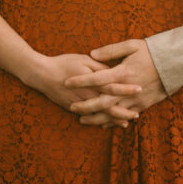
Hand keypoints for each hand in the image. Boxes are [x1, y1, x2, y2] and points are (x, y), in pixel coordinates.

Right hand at [27, 53, 141, 120]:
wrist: (42, 74)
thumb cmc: (64, 63)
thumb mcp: (84, 60)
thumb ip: (99, 66)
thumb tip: (113, 71)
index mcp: (92, 81)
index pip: (113, 86)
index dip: (127, 89)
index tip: (140, 90)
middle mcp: (88, 95)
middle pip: (109, 106)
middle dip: (123, 111)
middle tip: (137, 115)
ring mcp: (80, 104)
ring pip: (100, 115)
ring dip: (113, 119)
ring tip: (126, 121)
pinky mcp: (73, 108)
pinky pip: (90, 117)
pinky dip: (100, 121)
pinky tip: (108, 123)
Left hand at [65, 39, 166, 125]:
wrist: (175, 64)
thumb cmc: (152, 51)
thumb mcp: (132, 45)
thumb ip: (111, 50)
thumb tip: (92, 54)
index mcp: (123, 72)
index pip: (97, 78)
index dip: (81, 80)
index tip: (67, 82)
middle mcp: (127, 88)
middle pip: (102, 101)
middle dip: (85, 106)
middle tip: (71, 108)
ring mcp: (135, 99)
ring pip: (112, 113)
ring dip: (96, 118)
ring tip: (82, 120)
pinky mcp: (143, 105)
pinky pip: (125, 115)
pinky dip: (113, 121)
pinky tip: (103, 124)